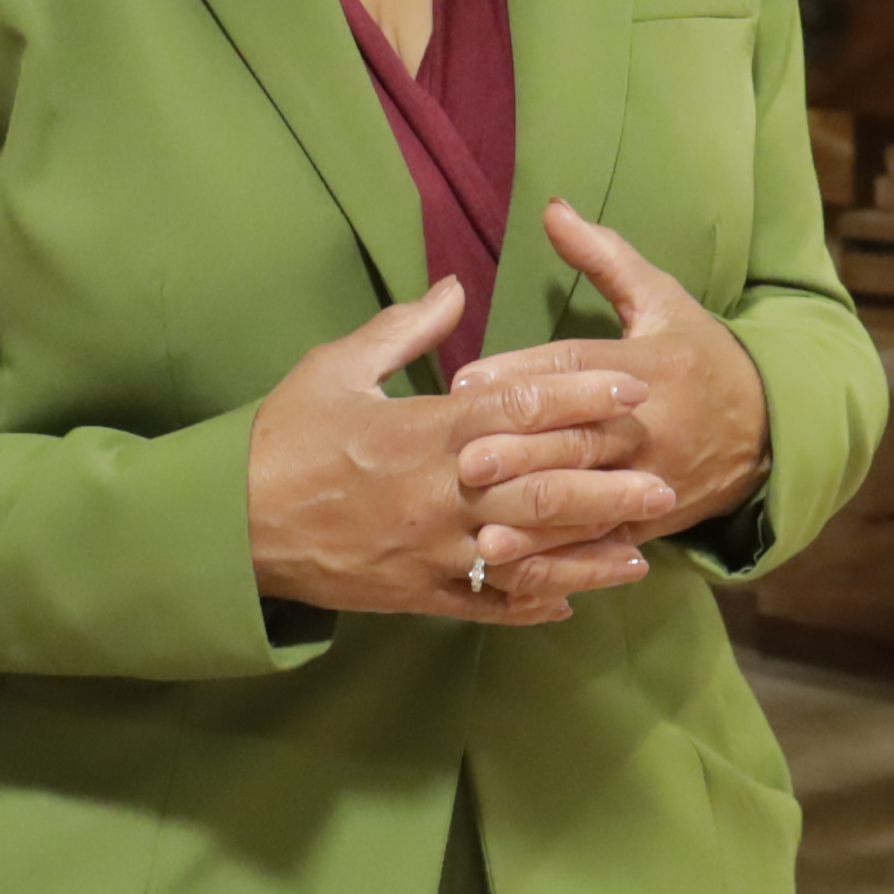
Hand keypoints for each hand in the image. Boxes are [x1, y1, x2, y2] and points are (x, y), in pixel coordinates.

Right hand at [253, 283, 675, 626]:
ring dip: (588, 555)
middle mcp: (439, 496)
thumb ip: (404, 328)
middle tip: (663, 478)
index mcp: (424, 433)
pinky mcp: (417, 595)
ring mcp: (432, 553)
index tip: (629, 386)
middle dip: (607, 486)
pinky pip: (487, 606)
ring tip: (640, 550)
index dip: (580, 396)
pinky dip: (532, 606)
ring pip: (528, 558)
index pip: (519, 409)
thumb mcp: (336, 367)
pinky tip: (572, 604)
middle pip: (542, 490)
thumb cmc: (282, 437)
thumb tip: (455, 287)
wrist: (230, 528)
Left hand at [487, 203, 769, 567]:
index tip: (467, 382)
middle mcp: (651, 426)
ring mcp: (652, 481)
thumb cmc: (701, 354)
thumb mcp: (662, 298)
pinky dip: (560, 559)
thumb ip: (603, 256)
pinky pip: (601, 544)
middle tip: (461, 459)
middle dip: (521, 453)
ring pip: (589, 503)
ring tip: (481, 529)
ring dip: (536, 519)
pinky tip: (516, 569)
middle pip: (579, 440)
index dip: (525, 374)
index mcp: (650, 366)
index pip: (580, 369)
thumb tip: (552, 207)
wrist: (770, 429)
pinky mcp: (650, 522)